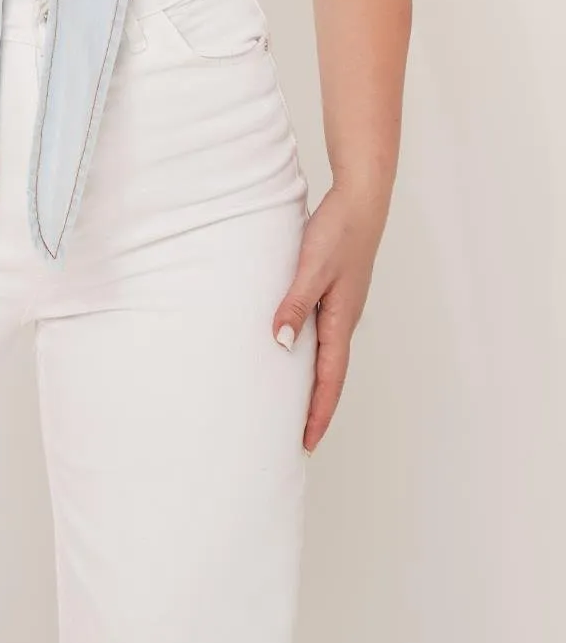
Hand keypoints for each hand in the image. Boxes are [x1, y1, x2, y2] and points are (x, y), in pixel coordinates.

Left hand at [271, 182, 388, 454]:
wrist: (360, 199)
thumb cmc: (338, 231)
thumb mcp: (311, 268)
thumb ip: (295, 304)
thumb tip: (281, 343)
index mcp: (341, 320)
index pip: (329, 379)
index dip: (318, 412)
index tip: (306, 443)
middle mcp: (344, 319)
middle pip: (330, 375)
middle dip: (317, 408)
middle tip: (299, 439)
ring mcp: (341, 306)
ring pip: (327, 356)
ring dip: (315, 384)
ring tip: (296, 406)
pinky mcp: (336, 292)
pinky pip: (323, 335)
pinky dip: (312, 355)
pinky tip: (296, 353)